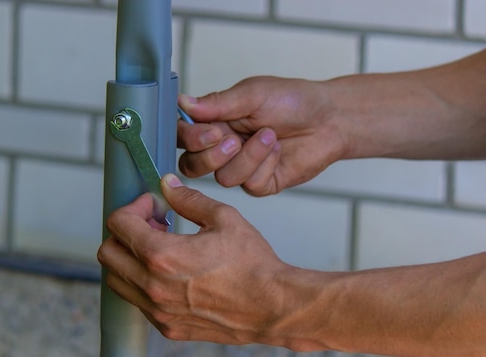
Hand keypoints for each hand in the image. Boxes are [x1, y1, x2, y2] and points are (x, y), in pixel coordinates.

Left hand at [98, 174, 297, 344]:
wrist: (272, 307)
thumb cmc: (253, 266)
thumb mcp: (223, 219)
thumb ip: (188, 200)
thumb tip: (168, 186)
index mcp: (162, 256)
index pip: (118, 224)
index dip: (133, 207)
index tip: (153, 206)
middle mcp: (153, 286)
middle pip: (108, 253)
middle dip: (125, 232)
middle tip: (153, 225)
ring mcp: (158, 310)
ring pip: (117, 280)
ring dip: (130, 259)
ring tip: (161, 249)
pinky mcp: (167, 326)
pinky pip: (137, 301)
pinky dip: (143, 282)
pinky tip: (170, 272)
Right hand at [178, 76, 345, 195]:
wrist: (329, 118)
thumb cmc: (292, 101)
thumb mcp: (252, 94)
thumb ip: (217, 103)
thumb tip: (183, 102)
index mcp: (214, 122)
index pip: (182, 137)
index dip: (190, 139)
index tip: (212, 130)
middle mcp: (222, 148)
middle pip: (192, 166)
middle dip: (211, 156)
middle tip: (233, 139)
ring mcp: (241, 168)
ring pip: (223, 178)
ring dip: (249, 156)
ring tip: (270, 136)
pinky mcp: (261, 183)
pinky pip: (250, 185)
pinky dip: (266, 164)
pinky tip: (279, 150)